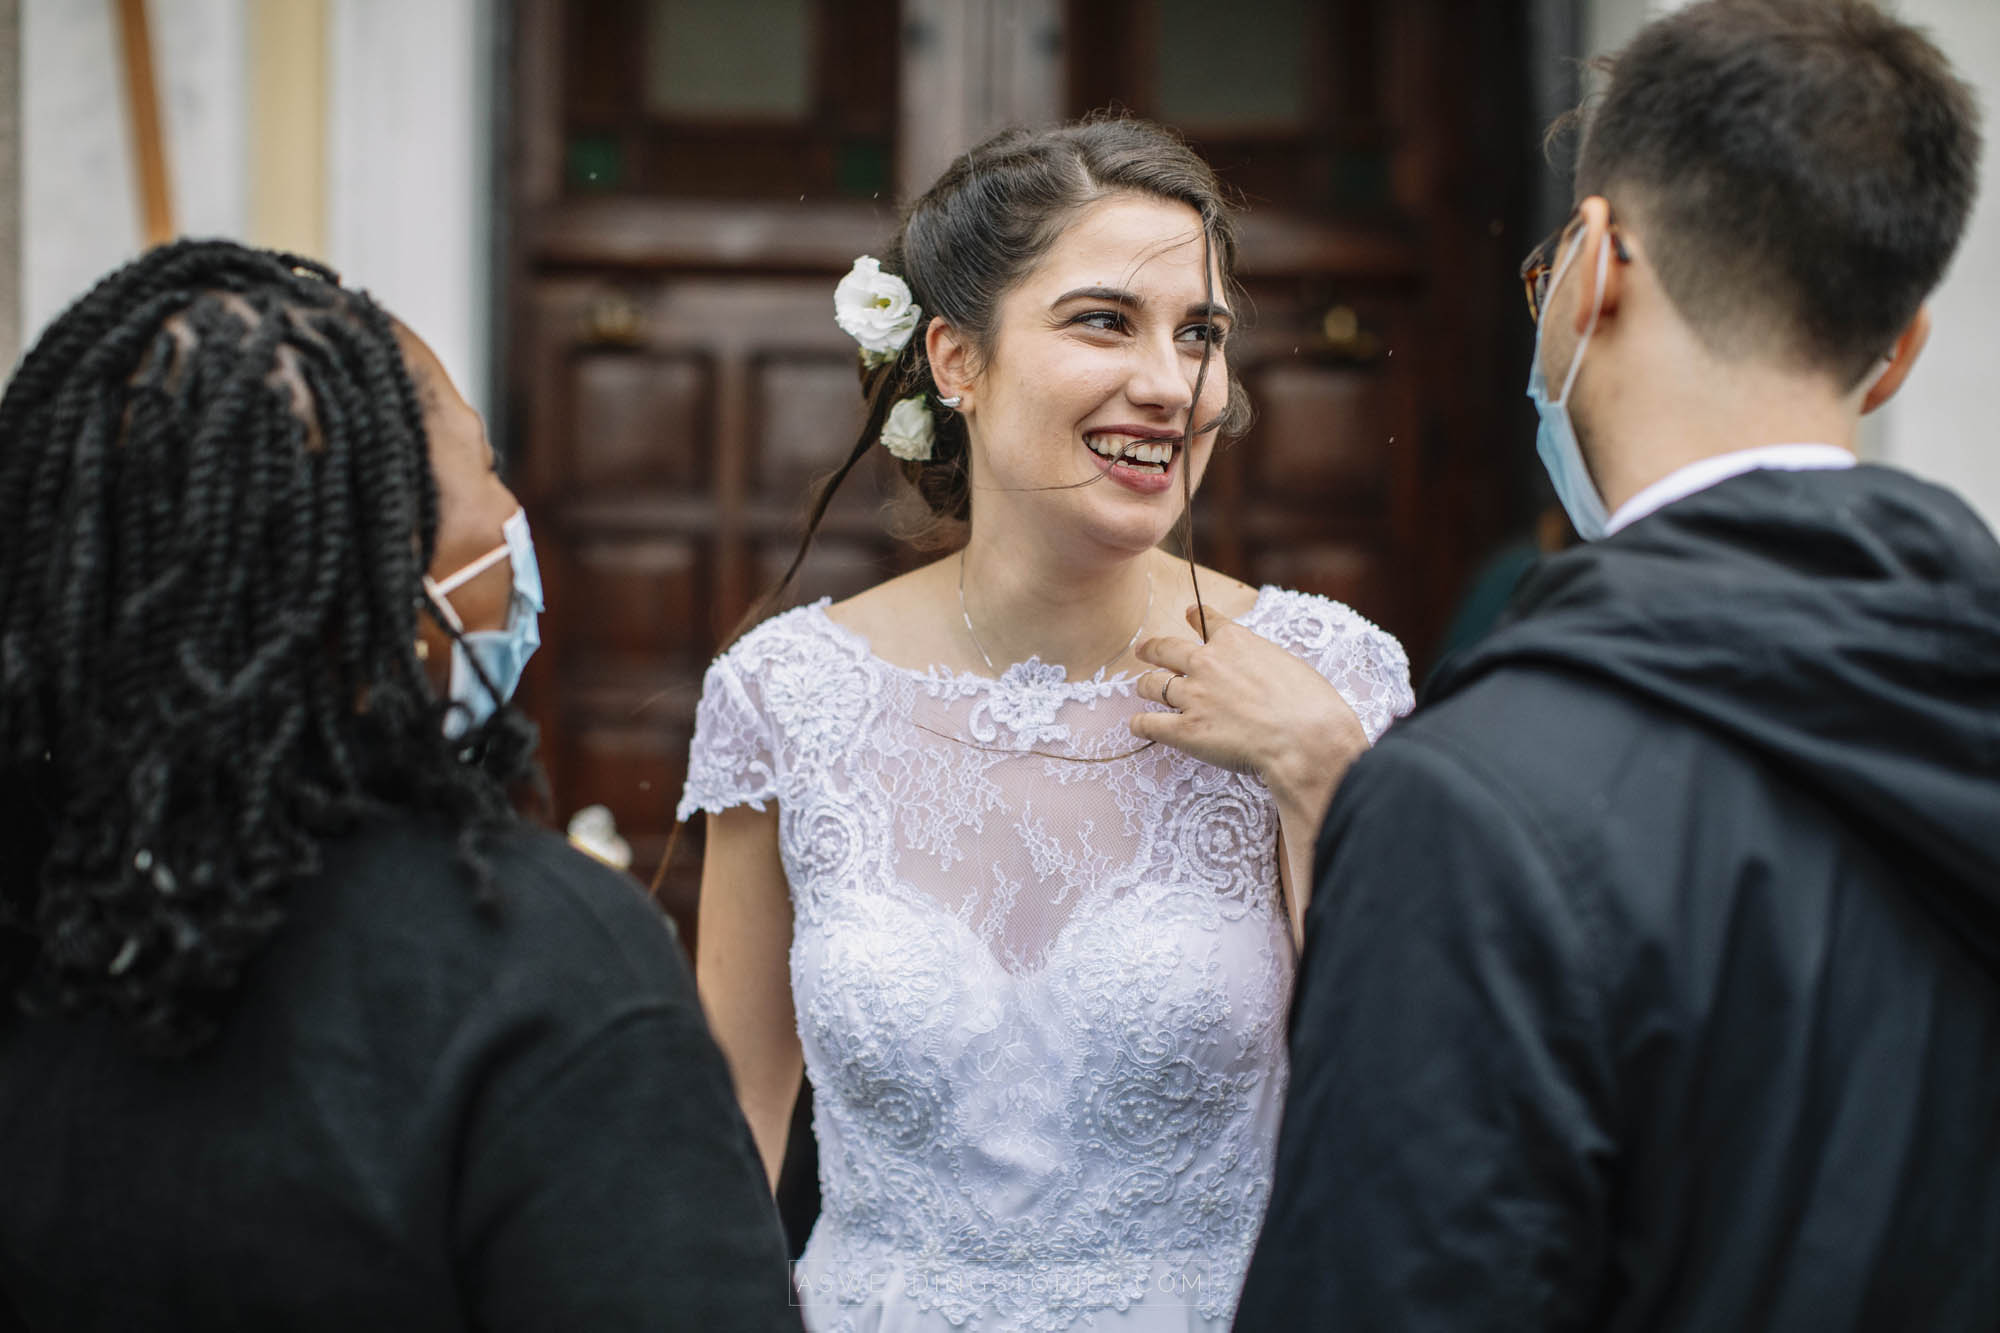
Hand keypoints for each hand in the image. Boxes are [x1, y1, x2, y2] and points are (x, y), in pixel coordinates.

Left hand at [1131, 604, 1371, 825]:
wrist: (1306, 738)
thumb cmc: (1310, 704)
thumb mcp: (1288, 664)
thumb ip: (1263, 662)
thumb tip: (1259, 672)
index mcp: (1235, 641)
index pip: (1206, 620)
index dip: (1194, 616)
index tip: (1188, 613)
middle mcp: (1207, 663)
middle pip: (1166, 649)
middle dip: (1151, 648)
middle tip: (1142, 650)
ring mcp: (1193, 696)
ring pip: (1153, 685)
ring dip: (1145, 686)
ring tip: (1141, 689)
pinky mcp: (1186, 730)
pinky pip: (1149, 724)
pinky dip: (1140, 724)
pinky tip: (1137, 725)